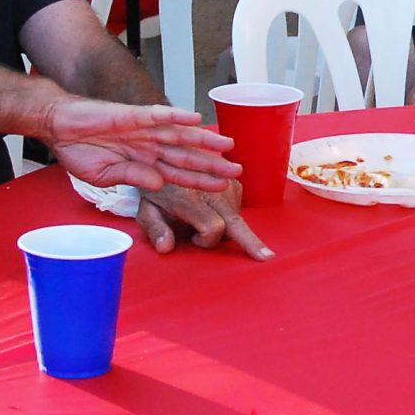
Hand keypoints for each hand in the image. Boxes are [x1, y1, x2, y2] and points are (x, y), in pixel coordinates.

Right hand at [44, 96, 239, 193]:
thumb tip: (158, 184)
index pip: (178, 173)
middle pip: (187, 155)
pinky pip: (158, 115)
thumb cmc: (79, 151)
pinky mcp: (132, 116)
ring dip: (204, 140)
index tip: (223, 186)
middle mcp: (149, 145)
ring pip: (180, 135)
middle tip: (238, 170)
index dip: (201, 180)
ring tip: (228, 145)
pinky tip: (195, 119)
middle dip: (212, 163)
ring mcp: (143, 129)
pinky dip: (176, 116)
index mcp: (143, 162)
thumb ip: (133, 178)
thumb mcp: (106, 175)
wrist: (58, 127)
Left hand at [136, 182, 273, 259]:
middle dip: (250, 241)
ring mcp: (226, 185)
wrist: (170, 158)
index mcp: (188, 196)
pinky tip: (213, 211)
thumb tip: (165, 248)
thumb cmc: (156, 192)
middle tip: (267, 256)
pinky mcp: (234, 184)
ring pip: (236, 219)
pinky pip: (238, 210)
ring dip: (224, 228)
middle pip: (235, 222)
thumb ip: (155, 230)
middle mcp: (212, 188)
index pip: (212, 227)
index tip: (193, 239)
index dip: (206, 241)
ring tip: (202, 217)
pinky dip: (228, 217)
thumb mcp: (146, 210)